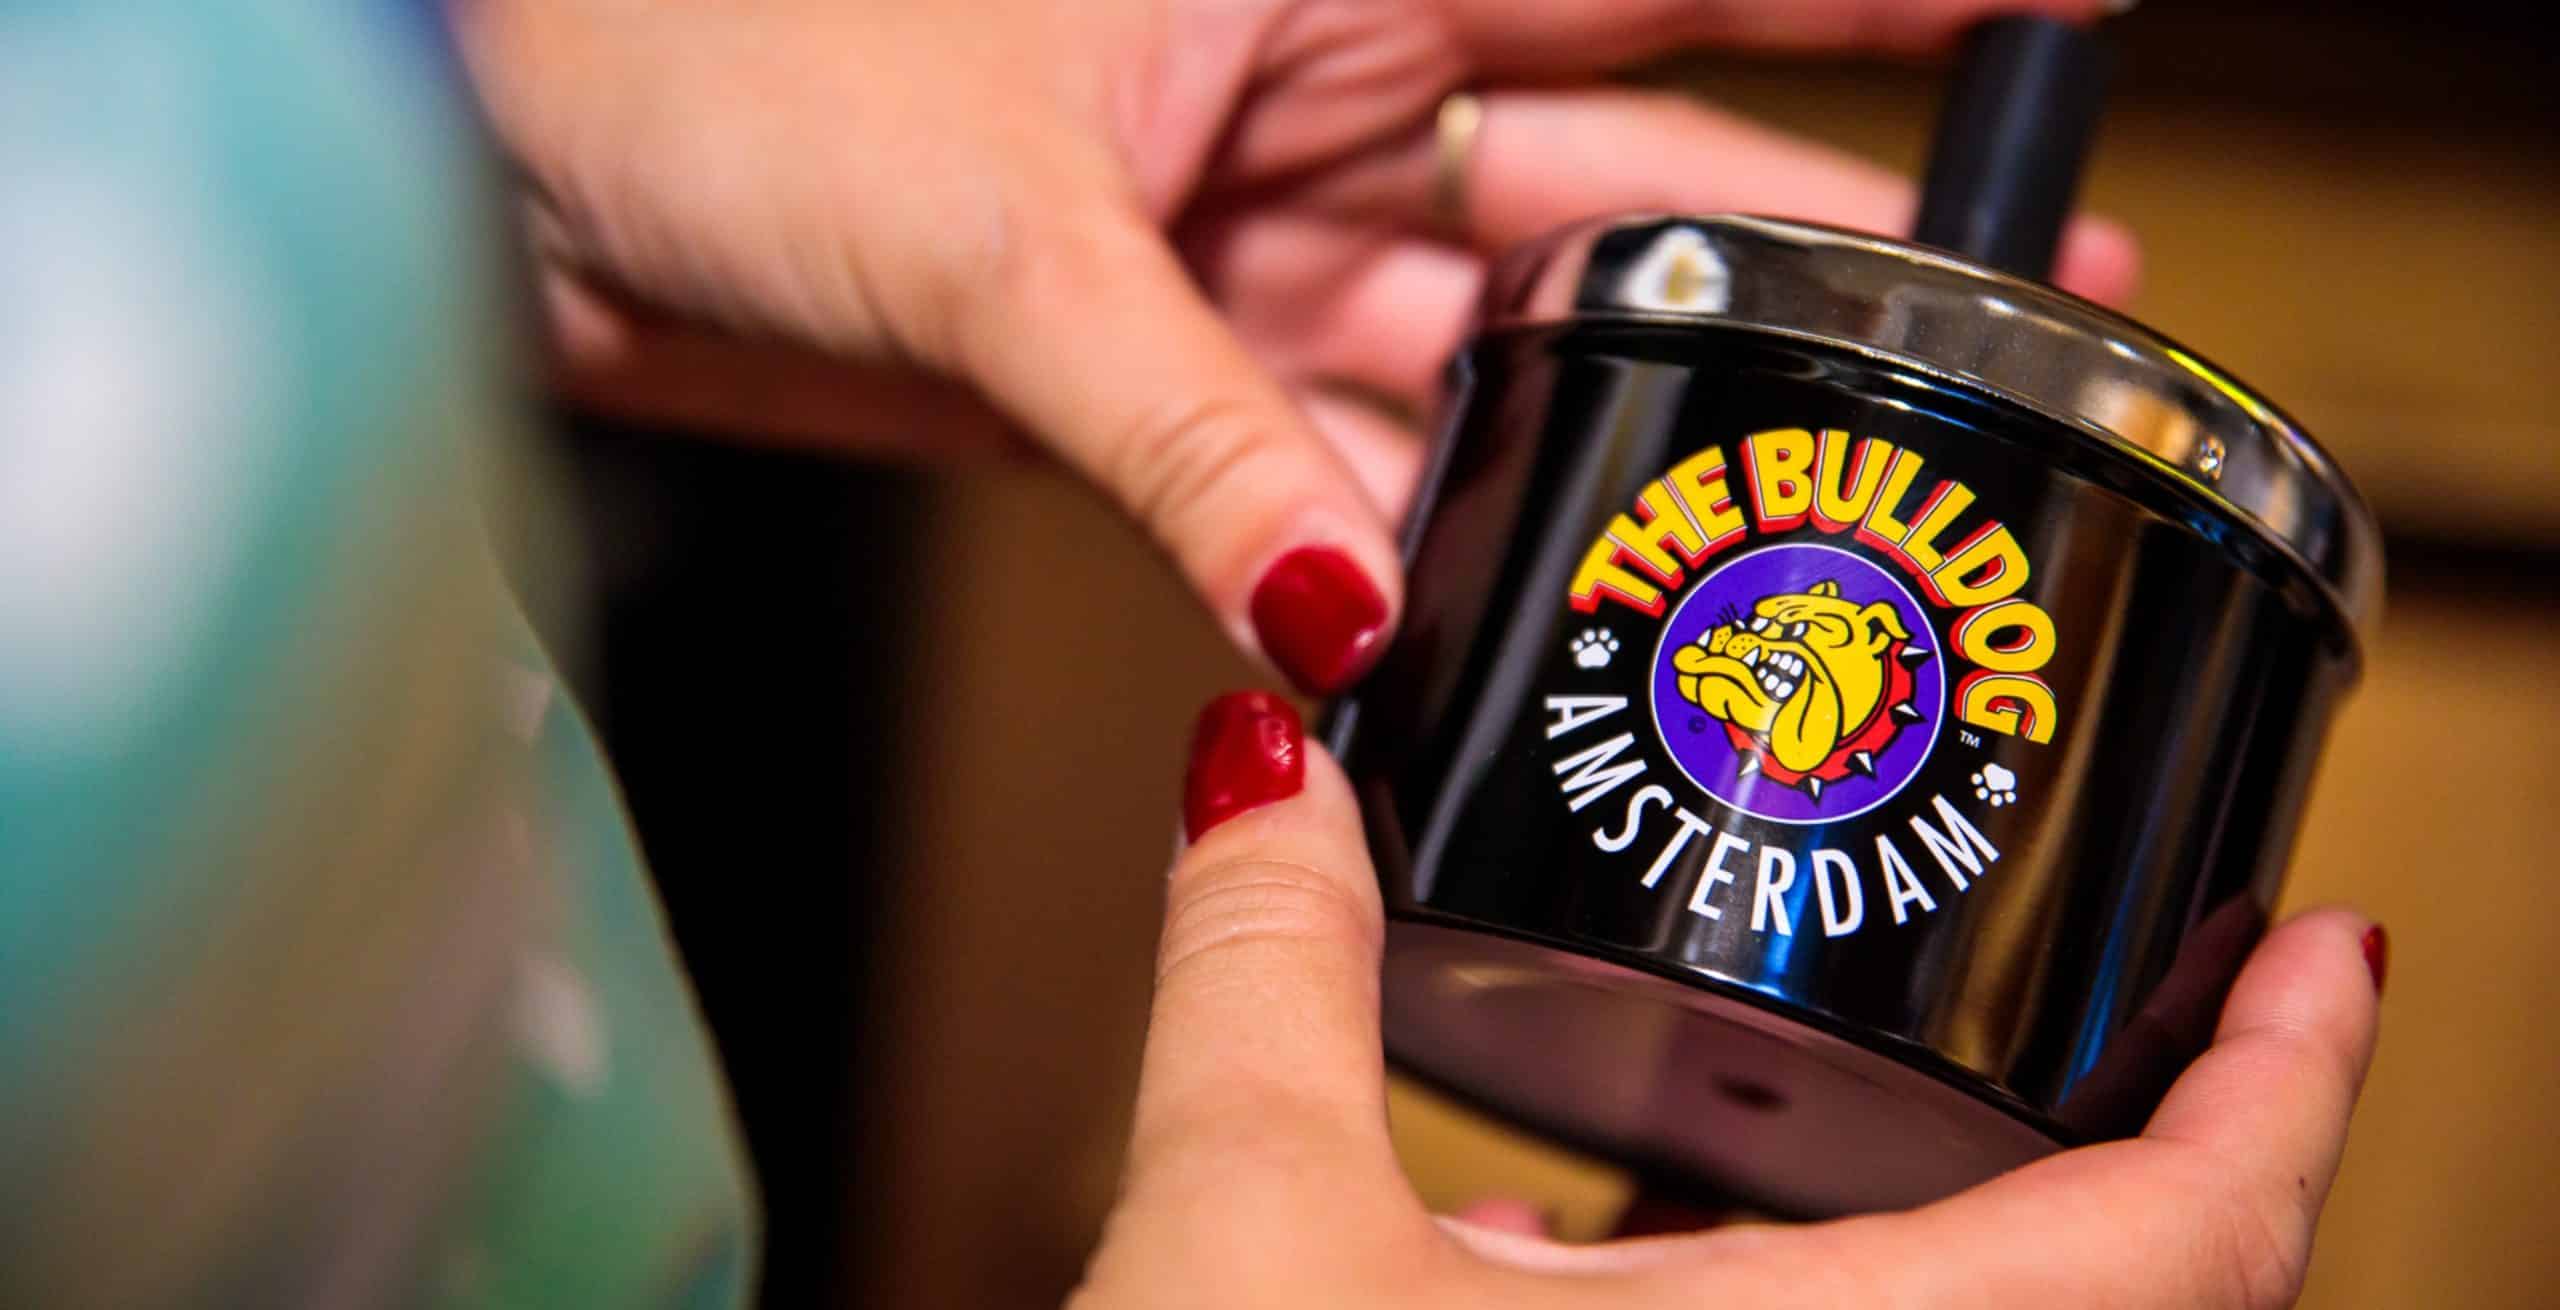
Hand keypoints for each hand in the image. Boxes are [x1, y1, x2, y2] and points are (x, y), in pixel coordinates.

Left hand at [449, 0, 2138, 693]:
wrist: (520, 160)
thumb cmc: (718, 48)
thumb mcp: (1000, 228)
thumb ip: (1192, 433)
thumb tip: (1348, 611)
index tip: (2060, 11)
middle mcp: (1305, 89)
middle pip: (1612, 180)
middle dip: (1795, 261)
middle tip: (1991, 334)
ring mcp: (1235, 234)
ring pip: (1481, 347)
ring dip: (1599, 441)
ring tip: (1773, 517)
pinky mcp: (1149, 363)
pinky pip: (1318, 463)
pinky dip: (1382, 548)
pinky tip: (1481, 615)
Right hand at [1096, 690, 2380, 1308]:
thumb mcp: (1248, 1231)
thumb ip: (1269, 963)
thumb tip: (1266, 770)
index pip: (2193, 1239)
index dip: (2294, 1078)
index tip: (2330, 950)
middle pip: (2151, 1306)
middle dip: (2170, 1141)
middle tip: (2156, 992)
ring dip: (1996, 1235)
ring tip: (1912, 1099)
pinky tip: (1637, 1265)